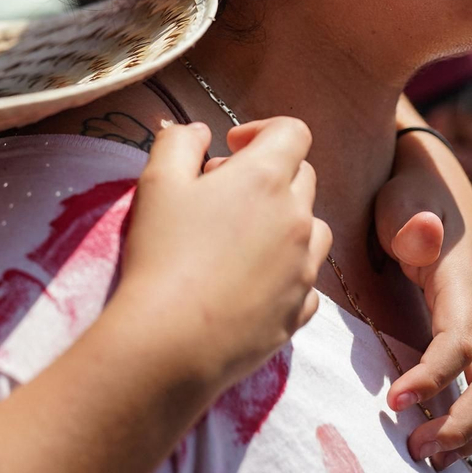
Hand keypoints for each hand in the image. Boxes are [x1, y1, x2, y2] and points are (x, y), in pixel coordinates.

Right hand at [114, 117, 329, 391]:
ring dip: (284, 222)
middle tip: (221, 196)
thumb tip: (200, 132)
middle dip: (268, 175)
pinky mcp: (300, 310)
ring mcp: (304, 268)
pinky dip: (285, 270)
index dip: (262, 131)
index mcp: (266, 178)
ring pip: (314, 227)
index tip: (231, 148)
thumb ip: (179, 143)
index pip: (293, 132)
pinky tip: (249, 281)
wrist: (171, 341)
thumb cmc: (161, 254)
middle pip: (303, 177)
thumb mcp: (157, 182)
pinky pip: (306, 278)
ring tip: (241, 239)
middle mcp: (297, 218)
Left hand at [375, 109, 471, 466]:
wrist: (434, 182)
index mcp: (462, 281)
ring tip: (428, 457)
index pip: (458, 342)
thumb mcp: (404, 198)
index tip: (393, 402)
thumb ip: (410, 221)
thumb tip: (423, 236)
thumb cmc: (408, 193)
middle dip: (462, 425)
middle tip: (416, 449)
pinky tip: (440, 442)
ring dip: (471, 433)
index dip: (432, 377)